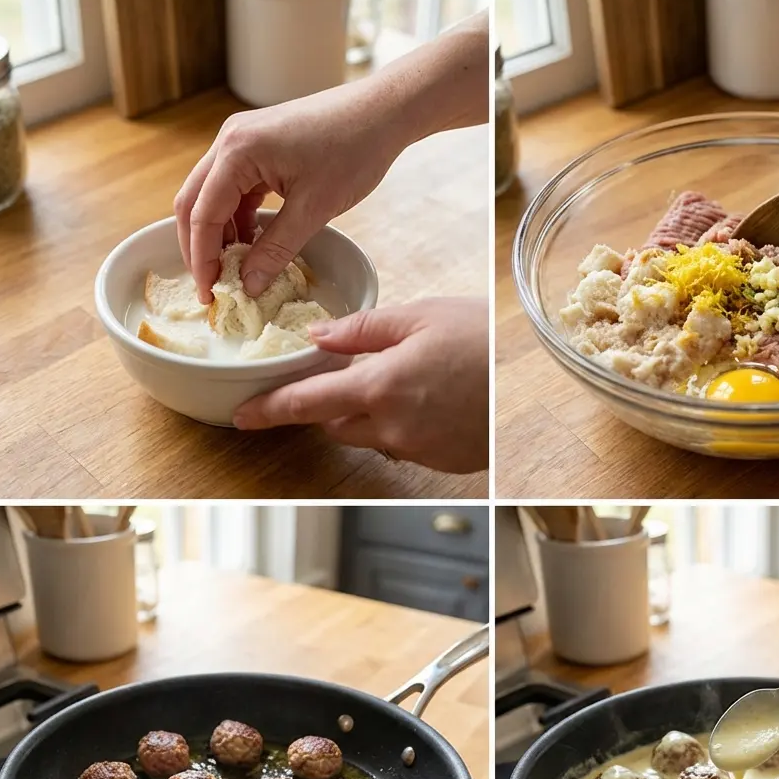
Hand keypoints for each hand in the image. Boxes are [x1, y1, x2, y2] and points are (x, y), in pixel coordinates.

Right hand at [174, 11, 488, 303]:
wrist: (381, 113)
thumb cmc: (352, 152)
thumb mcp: (314, 209)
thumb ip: (276, 250)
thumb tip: (248, 286)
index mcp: (237, 152)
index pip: (202, 214)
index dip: (202, 259)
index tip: (210, 295)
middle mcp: (229, 141)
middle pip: (194, 203)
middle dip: (199, 248)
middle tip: (212, 288)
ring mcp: (242, 141)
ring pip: (212, 196)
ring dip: (219, 235)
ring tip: (233, 273)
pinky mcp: (259, 148)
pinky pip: (235, 189)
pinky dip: (238, 220)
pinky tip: (251, 247)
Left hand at [233, 297, 488, 473]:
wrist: (535, 378)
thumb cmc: (483, 338)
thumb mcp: (421, 316)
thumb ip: (362, 330)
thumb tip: (318, 338)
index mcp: (379, 386)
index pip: (306, 404)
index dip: (268, 410)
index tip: (242, 417)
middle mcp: (392, 427)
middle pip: (335, 425)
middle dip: (334, 403)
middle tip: (355, 374)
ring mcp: (417, 449)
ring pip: (369, 438)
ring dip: (369, 416)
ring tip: (407, 382)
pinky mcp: (440, 462)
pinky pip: (403, 447)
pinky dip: (403, 427)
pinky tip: (431, 401)